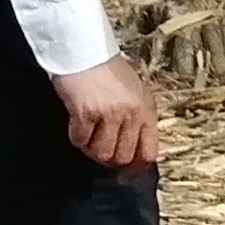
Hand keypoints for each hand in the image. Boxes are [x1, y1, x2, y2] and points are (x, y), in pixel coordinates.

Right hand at [50, 55, 163, 170]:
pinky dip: (76, 137)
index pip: (149, 152)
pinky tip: (76, 122)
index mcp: (146, 108)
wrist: (84, 48)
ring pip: (101, 154)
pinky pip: (80, 141)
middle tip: (99, 146)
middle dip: (109, 157)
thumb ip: (136, 117)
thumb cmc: (106, 67)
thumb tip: (132, 151)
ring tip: (88, 133)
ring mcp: (110, 114)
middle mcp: (132, 113)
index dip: (136, 169)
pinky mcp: (87, 114)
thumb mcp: (134, 90)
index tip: (125, 175)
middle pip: (122, 157)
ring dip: (91, 148)